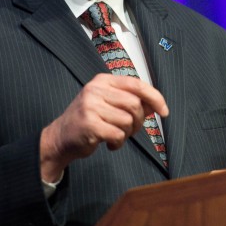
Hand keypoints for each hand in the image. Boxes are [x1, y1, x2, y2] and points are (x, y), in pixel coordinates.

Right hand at [39, 74, 168, 182]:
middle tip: (130, 130)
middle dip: (138, 121)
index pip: (136, 84)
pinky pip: (118, 135)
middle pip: (134, 104)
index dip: (155, 97)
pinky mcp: (89, 124)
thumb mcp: (108, 105)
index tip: (164, 111)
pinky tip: (109, 144)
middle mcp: (95, 90)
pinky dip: (118, 143)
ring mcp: (90, 106)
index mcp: (102, 81)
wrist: (60, 137)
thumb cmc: (88, 121)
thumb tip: (156, 104)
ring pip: (127, 121)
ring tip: (116, 136)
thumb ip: (130, 102)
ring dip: (126, 134)